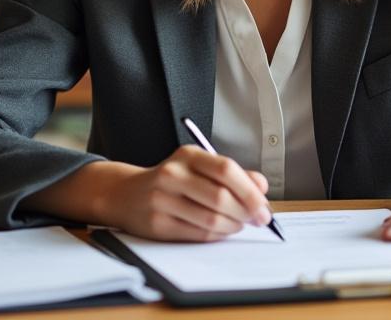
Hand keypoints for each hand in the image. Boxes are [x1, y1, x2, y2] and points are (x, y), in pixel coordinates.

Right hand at [109, 145, 271, 241]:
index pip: (226, 170)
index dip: (250, 190)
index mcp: (188, 155)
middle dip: (246, 212)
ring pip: (210, 219)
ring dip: (232, 226)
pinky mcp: (157, 223)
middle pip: (220, 197)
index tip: (264, 206)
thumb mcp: (199, 167)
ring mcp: (162, 199)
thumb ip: (232, 174)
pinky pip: (197, 234)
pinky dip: (216, 235)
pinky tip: (220, 231)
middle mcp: (173, 174)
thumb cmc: (172, 181)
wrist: (126, 194)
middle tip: (258, 220)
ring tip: (238, 225)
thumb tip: (261, 187)